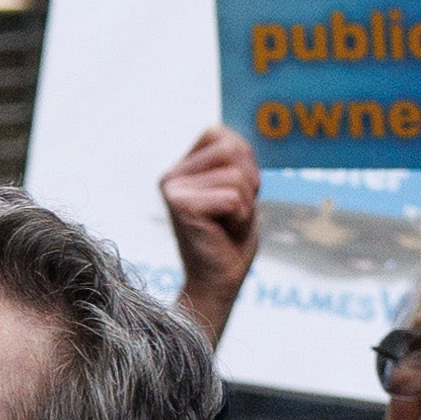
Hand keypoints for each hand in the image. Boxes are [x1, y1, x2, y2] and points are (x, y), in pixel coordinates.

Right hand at [159, 123, 264, 342]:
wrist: (218, 284)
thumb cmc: (231, 240)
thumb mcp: (239, 189)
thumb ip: (236, 159)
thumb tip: (236, 139)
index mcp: (182, 168)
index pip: (222, 136)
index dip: (243, 163)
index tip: (235, 196)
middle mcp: (172, 176)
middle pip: (232, 150)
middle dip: (248, 183)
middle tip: (234, 213)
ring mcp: (173, 189)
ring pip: (236, 177)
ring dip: (245, 204)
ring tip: (228, 224)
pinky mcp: (181, 206)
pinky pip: (233, 198)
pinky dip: (240, 218)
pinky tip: (223, 233)